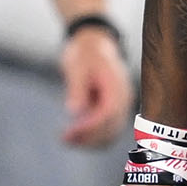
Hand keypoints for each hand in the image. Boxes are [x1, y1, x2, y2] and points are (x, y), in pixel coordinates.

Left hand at [57, 25, 132, 146]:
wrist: (95, 45)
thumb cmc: (86, 54)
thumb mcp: (78, 67)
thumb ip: (77, 89)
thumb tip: (74, 111)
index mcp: (117, 87)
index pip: (109, 113)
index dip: (91, 126)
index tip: (71, 132)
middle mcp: (122, 99)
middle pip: (112, 127)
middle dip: (89, 137)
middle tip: (64, 138)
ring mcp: (119, 106)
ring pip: (110, 133)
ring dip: (90, 140)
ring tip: (65, 139)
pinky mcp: (111, 111)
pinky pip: (106, 130)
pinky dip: (91, 136)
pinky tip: (73, 136)